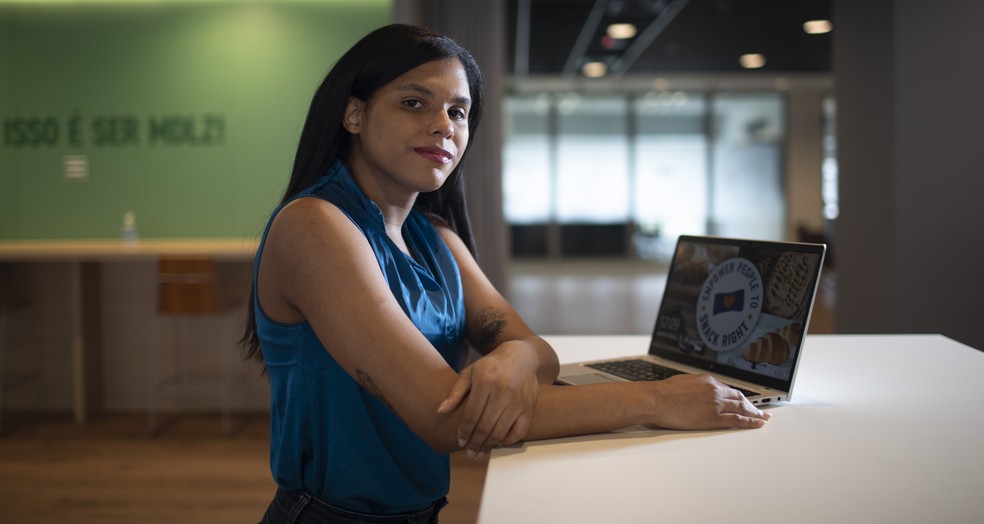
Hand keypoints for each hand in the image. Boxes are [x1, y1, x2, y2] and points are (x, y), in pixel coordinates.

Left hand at [437, 343, 540, 456]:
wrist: (520, 357)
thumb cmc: (491, 366)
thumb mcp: (470, 372)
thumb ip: (455, 392)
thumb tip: (440, 411)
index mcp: (485, 382)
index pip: (472, 415)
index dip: (464, 432)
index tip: (460, 442)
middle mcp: (503, 392)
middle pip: (485, 427)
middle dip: (475, 443)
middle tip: (469, 452)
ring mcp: (518, 401)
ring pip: (500, 432)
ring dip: (488, 446)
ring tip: (480, 452)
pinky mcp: (529, 408)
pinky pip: (518, 432)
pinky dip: (507, 441)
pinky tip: (497, 443)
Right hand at [649, 374, 771, 429]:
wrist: (657, 399)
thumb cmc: (664, 392)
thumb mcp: (683, 382)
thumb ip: (696, 387)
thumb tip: (699, 392)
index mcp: (708, 381)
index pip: (729, 390)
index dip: (739, 397)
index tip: (744, 401)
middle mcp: (715, 391)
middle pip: (740, 398)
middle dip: (752, 405)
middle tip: (760, 411)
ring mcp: (716, 404)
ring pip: (742, 408)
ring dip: (755, 414)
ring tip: (763, 418)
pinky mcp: (713, 418)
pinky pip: (737, 420)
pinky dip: (749, 422)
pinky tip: (757, 424)